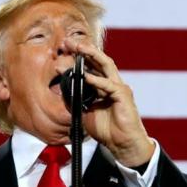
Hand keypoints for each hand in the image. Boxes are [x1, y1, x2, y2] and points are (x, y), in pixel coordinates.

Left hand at [65, 39, 154, 166]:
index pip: (90, 66)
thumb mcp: (84, 113)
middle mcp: (111, 83)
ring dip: (92, 55)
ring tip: (78, 48)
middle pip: (97, 60)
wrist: (122, 144)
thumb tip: (63, 89)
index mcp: (102, 86)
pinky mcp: (123, 95)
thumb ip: (76, 100)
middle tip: (67, 42)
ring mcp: (118, 87)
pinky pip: (108, 85)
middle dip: (83, 49)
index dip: (77, 57)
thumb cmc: (107, 130)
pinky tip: (85, 75)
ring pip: (106, 65)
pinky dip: (96, 80)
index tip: (62, 50)